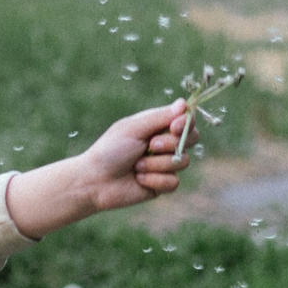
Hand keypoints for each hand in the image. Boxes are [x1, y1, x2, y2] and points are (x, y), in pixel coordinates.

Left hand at [6, 101, 191, 237]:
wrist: (95, 181)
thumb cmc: (110, 150)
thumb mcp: (134, 128)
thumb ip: (160, 117)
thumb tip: (184, 104)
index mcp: (157, 126)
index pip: (186, 120)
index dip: (186, 123)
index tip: (174, 127)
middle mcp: (164, 144)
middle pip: (192, 139)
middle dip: (171, 144)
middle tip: (151, 145)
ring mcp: (164, 164)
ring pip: (182, 162)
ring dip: (156, 164)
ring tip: (137, 166)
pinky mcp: (162, 184)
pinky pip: (173, 182)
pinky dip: (155, 180)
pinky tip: (138, 180)